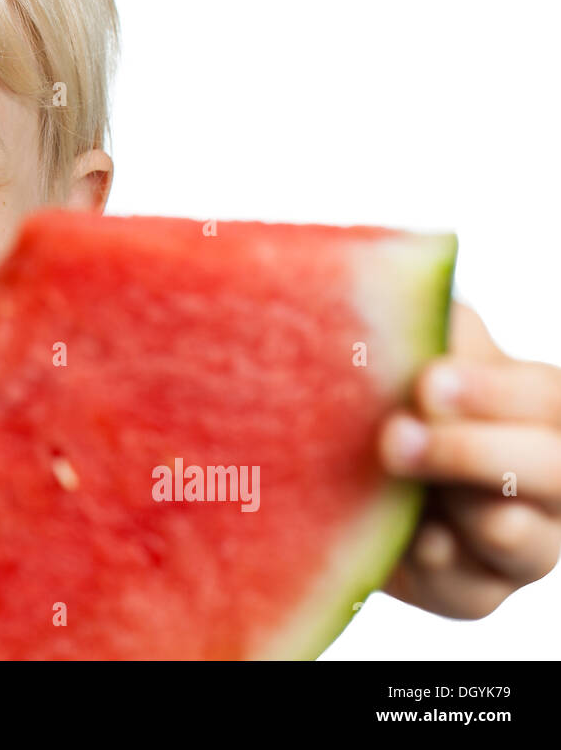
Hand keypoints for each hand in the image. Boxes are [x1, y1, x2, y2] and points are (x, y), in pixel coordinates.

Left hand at [379, 301, 560, 617]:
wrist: (336, 464)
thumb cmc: (389, 389)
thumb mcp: (410, 344)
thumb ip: (424, 323)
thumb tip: (398, 279)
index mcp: (540, 410)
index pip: (547, 400)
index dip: (495, 392)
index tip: (428, 380)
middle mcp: (547, 480)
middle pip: (554, 472)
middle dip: (476, 452)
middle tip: (398, 434)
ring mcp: (519, 542)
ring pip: (525, 543)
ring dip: (465, 512)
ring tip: (405, 482)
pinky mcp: (470, 589)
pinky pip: (474, 595)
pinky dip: (445, 571)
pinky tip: (416, 543)